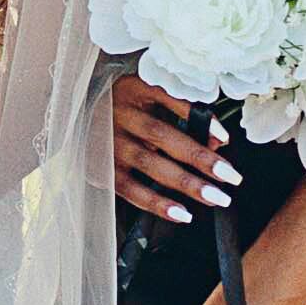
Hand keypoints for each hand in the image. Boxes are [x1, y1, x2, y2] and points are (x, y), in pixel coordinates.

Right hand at [110, 76, 238, 222]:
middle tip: (232, 177)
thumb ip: (182, 114)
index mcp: (133, 89)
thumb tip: (218, 141)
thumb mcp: (148, 100)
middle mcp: (119, 115)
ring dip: (186, 184)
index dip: (197, 119)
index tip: (224, 138)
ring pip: (150, 165)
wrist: (73, 118)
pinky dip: (158, 204)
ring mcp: (109, 145)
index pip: (169, 99)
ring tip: (216, 198)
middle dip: (199, 158)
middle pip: (162, 137)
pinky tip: (183, 214)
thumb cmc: (123, 108)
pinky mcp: (102, 171)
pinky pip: (132, 190)